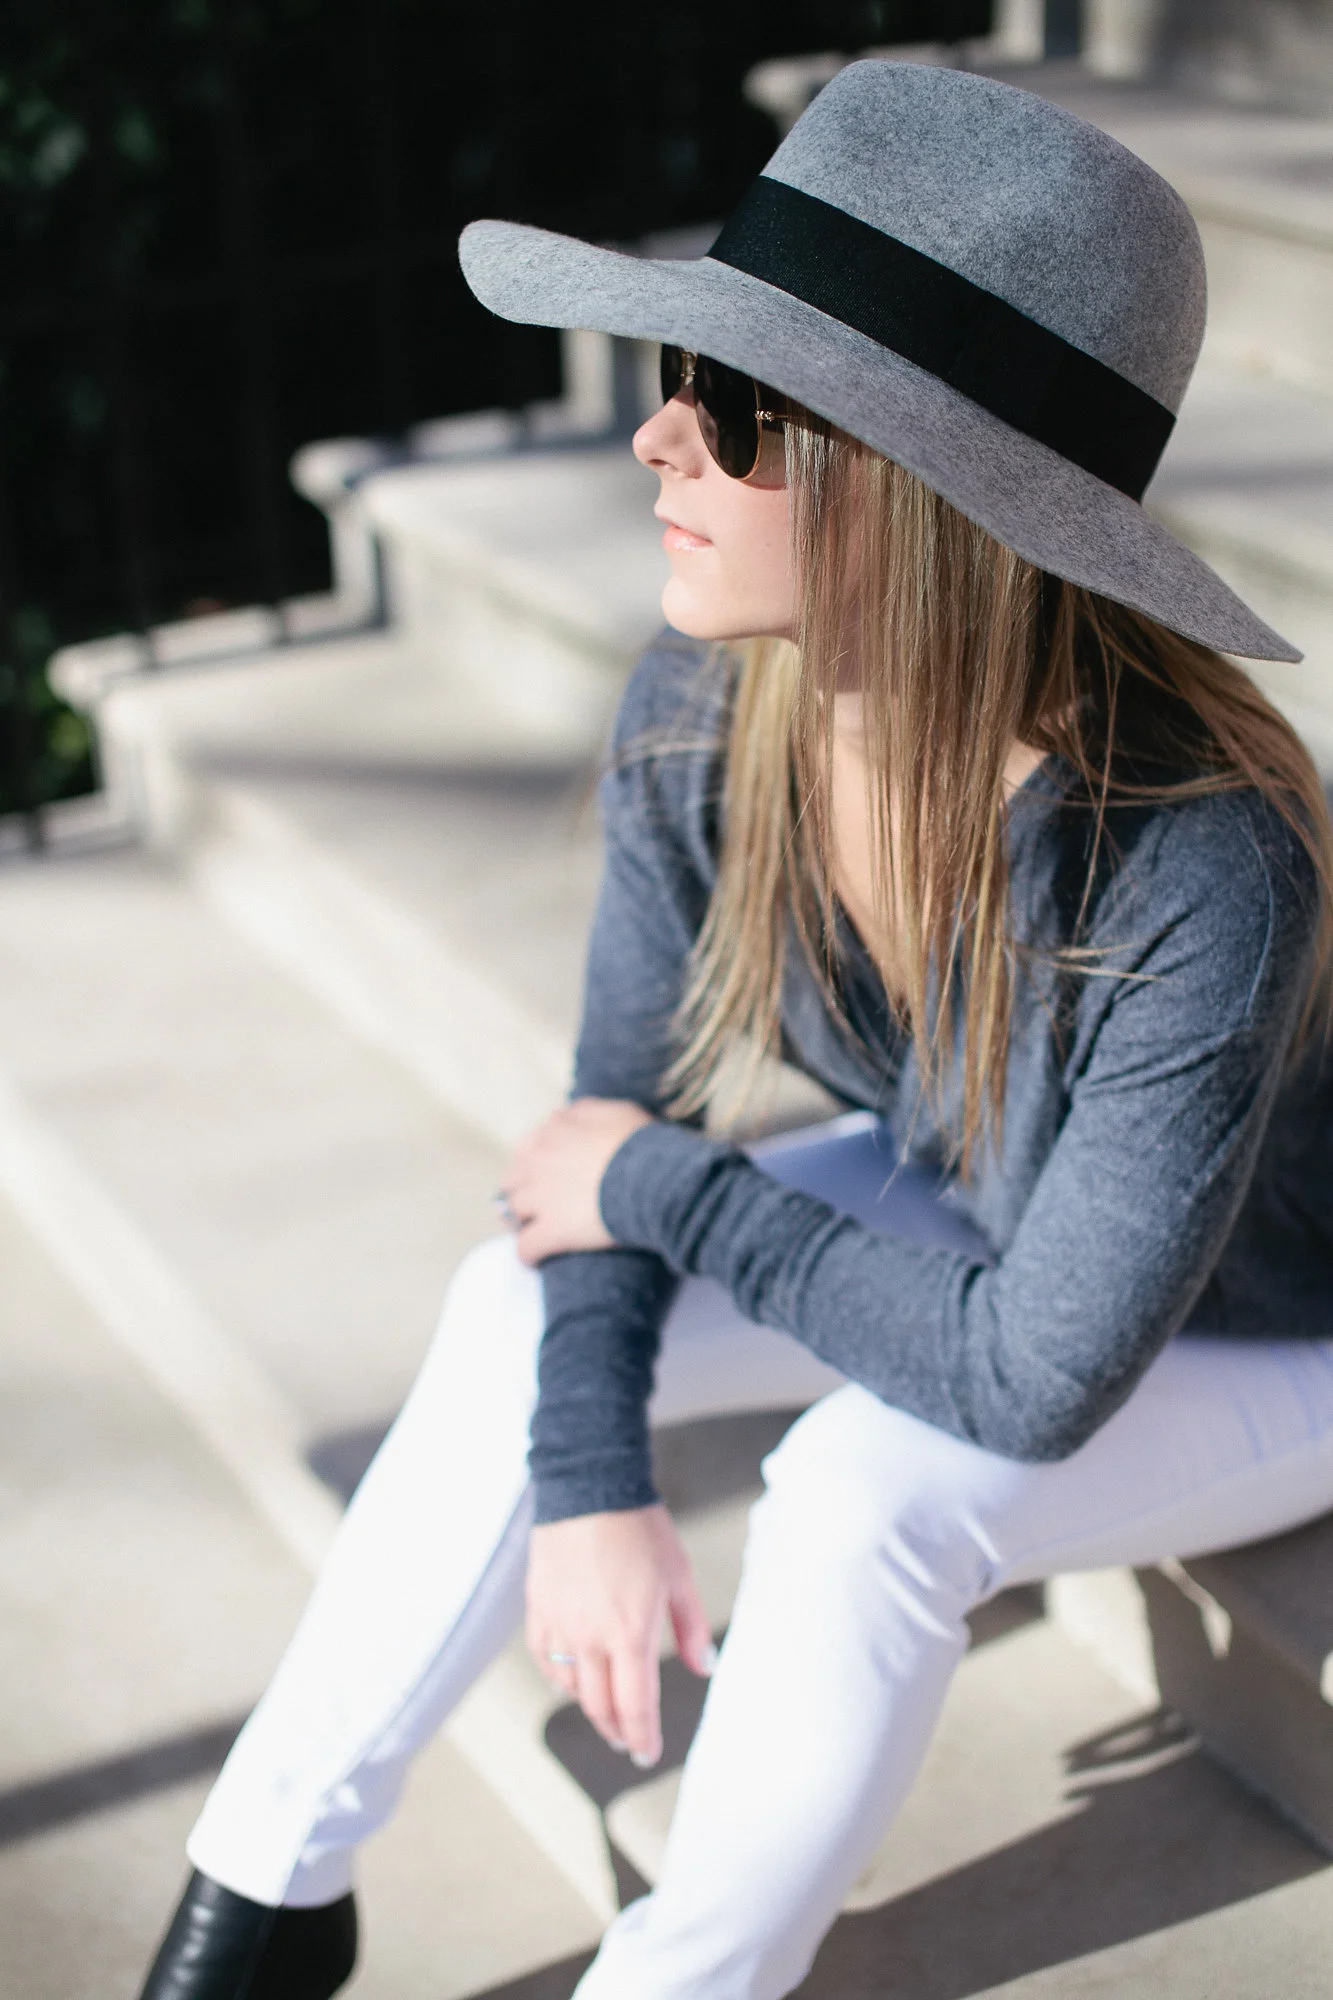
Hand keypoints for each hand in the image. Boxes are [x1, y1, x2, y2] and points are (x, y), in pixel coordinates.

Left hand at [501, 1097, 652, 1264]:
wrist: (654, 1178)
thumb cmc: (642, 1142)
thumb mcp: (615, 1111)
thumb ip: (585, 1111)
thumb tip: (567, 1117)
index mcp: (552, 1131)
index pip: (528, 1147)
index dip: (537, 1164)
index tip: (550, 1175)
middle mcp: (538, 1161)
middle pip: (512, 1179)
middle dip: (523, 1190)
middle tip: (540, 1203)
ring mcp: (541, 1197)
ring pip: (514, 1212)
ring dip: (524, 1221)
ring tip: (537, 1231)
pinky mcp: (550, 1232)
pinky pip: (526, 1248)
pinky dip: (530, 1254)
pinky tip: (539, 1260)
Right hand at [527, 1504, 716, 1764]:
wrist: (588, 1488)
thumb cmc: (638, 1528)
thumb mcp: (679, 1575)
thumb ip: (690, 1628)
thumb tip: (705, 1666)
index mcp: (631, 1633)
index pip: (635, 1706)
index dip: (643, 1738)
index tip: (648, 1754)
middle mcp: (591, 1638)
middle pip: (601, 1706)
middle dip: (618, 1730)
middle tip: (629, 1742)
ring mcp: (561, 1625)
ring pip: (572, 1688)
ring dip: (591, 1707)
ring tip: (606, 1712)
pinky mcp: (538, 1610)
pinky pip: (546, 1660)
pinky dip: (560, 1678)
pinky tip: (572, 1679)